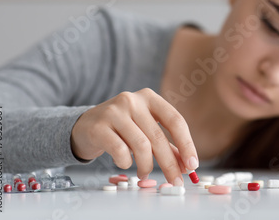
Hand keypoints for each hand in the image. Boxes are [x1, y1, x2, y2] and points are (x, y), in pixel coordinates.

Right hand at [70, 88, 197, 184]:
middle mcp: (133, 100)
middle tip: (175, 181)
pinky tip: (125, 164)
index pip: (175, 120)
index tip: (193, 164)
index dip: (186, 144)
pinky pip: (120, 150)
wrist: (85, 126)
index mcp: (150, 97)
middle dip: (170, 163)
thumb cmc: (122, 129)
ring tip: (145, 174)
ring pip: (141, 145)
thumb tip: (187, 165)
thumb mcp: (146, 131)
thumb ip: (168, 145)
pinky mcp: (98, 126)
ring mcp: (114, 111)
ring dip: (147, 165)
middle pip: (158, 136)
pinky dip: (126, 162)